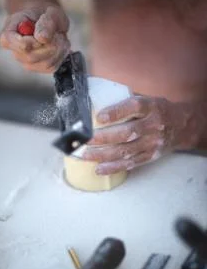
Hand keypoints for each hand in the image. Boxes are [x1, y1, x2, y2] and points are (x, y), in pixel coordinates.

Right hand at [0, 3, 69, 72]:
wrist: (50, 25)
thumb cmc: (47, 16)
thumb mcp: (51, 12)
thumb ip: (46, 22)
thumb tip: (41, 38)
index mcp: (11, 30)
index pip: (8, 41)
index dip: (23, 42)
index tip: (39, 38)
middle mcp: (16, 49)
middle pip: (30, 56)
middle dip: (49, 45)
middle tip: (58, 33)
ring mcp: (26, 61)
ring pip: (44, 63)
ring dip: (58, 50)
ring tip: (60, 37)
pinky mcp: (39, 68)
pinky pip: (52, 67)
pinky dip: (61, 56)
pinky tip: (60, 46)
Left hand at [83, 96, 198, 174]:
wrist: (182, 127)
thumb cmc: (158, 110)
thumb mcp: (149, 99)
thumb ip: (128, 102)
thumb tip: (98, 105)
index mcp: (152, 107)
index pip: (135, 107)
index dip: (117, 112)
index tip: (99, 117)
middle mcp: (154, 125)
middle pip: (127, 132)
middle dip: (104, 138)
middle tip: (85, 140)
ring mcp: (152, 143)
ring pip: (126, 151)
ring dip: (104, 155)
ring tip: (85, 156)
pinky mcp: (150, 156)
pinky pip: (130, 164)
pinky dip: (113, 167)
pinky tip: (99, 169)